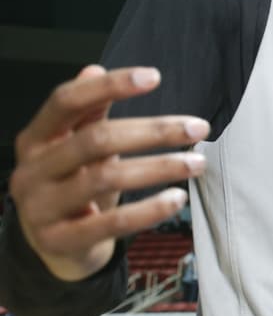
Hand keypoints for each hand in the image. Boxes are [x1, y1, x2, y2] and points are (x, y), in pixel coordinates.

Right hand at [9, 65, 207, 280]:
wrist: (54, 247)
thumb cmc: (72, 185)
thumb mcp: (75, 147)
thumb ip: (87, 113)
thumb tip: (93, 69)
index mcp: (35, 139)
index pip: (66, 101)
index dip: (108, 86)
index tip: (154, 76)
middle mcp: (32, 171)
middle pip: (96, 139)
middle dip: (154, 131)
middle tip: (198, 128)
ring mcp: (40, 208)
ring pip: (106, 178)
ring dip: (159, 167)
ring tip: (196, 163)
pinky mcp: (60, 241)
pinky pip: (111, 223)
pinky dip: (149, 210)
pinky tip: (177, 198)